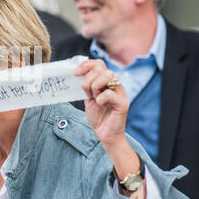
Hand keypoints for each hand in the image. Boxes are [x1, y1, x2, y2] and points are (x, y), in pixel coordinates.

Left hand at [74, 60, 140, 185]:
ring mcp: (120, 93)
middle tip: (87, 92)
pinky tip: (99, 104)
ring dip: (94, 87)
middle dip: (88, 79)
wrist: (105, 134)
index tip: (75, 73)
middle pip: (101, 68)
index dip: (86, 65)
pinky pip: (109, 93)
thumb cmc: (98, 116)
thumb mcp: (88, 97)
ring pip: (107, 76)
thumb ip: (87, 85)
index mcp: (107, 81)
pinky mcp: (123, 103)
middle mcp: (115, 84)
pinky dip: (100, 98)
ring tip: (94, 98)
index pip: (99, 63)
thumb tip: (77, 72)